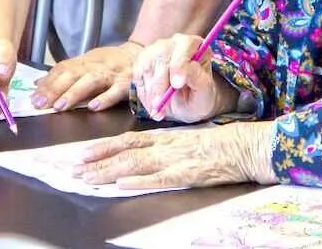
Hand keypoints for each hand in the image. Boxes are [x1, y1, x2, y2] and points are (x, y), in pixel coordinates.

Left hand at [32, 42, 141, 112]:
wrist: (141, 54)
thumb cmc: (111, 62)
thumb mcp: (87, 63)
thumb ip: (64, 74)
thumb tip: (38, 84)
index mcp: (85, 61)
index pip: (63, 70)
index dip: (48, 83)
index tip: (34, 97)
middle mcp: (96, 66)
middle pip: (73, 74)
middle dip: (55, 88)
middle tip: (41, 103)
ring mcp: (112, 74)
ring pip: (91, 81)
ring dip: (75, 93)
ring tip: (60, 106)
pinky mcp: (127, 83)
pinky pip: (116, 91)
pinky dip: (105, 98)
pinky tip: (94, 107)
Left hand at [74, 122, 277, 188]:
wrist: (247, 146)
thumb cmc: (222, 145)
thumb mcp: (190, 141)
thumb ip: (169, 147)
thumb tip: (145, 154)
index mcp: (167, 138)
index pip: (129, 140)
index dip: (104, 147)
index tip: (84, 153)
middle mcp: (167, 146)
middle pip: (125, 152)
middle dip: (97, 162)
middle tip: (74, 169)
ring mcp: (176, 159)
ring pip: (136, 164)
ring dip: (109, 171)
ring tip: (88, 178)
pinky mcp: (188, 174)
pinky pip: (160, 178)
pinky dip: (140, 181)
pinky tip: (123, 184)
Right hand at [132, 34, 221, 121]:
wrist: (184, 105)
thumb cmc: (197, 95)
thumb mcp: (204, 92)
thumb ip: (199, 79)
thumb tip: (189, 68)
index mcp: (194, 45)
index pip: (185, 45)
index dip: (179, 64)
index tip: (177, 84)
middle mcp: (173, 43)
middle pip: (162, 55)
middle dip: (160, 83)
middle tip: (160, 104)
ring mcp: (155, 50)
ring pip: (147, 66)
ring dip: (150, 91)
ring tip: (158, 109)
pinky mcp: (141, 61)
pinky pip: (137, 74)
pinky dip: (142, 92)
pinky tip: (152, 104)